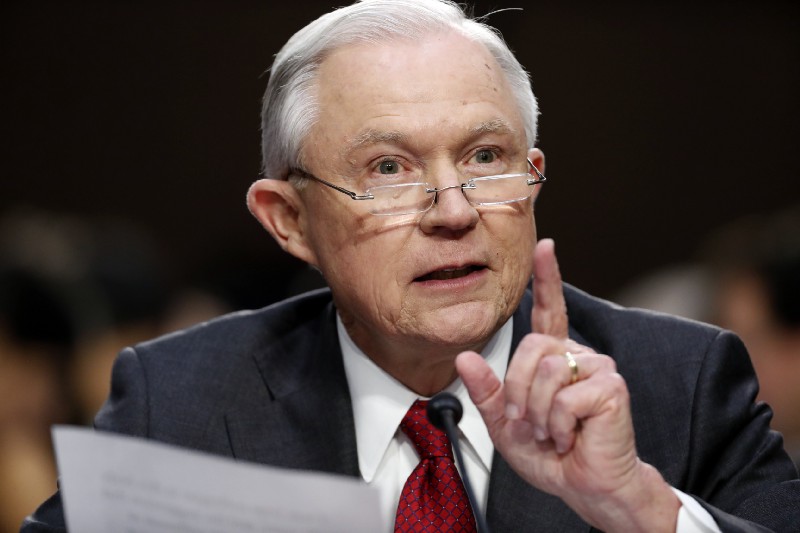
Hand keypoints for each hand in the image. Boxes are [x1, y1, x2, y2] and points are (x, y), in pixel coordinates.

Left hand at [456, 238, 679, 531]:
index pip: (550, 311)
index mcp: (553, 359)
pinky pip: (565, 396)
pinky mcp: (611, 386)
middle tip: (529, 423)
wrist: (584, 486)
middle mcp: (577, 355)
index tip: (544, 246)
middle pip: (530, 348)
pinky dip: (558, 424)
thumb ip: (486, 391)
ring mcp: (598, 368)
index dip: (547, 278)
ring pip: (545, 370)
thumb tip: (464, 357)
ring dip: (539, 413)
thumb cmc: (551, 454)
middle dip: (518, 391)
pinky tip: (571, 435)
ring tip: (553, 432)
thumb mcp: (505, 424)